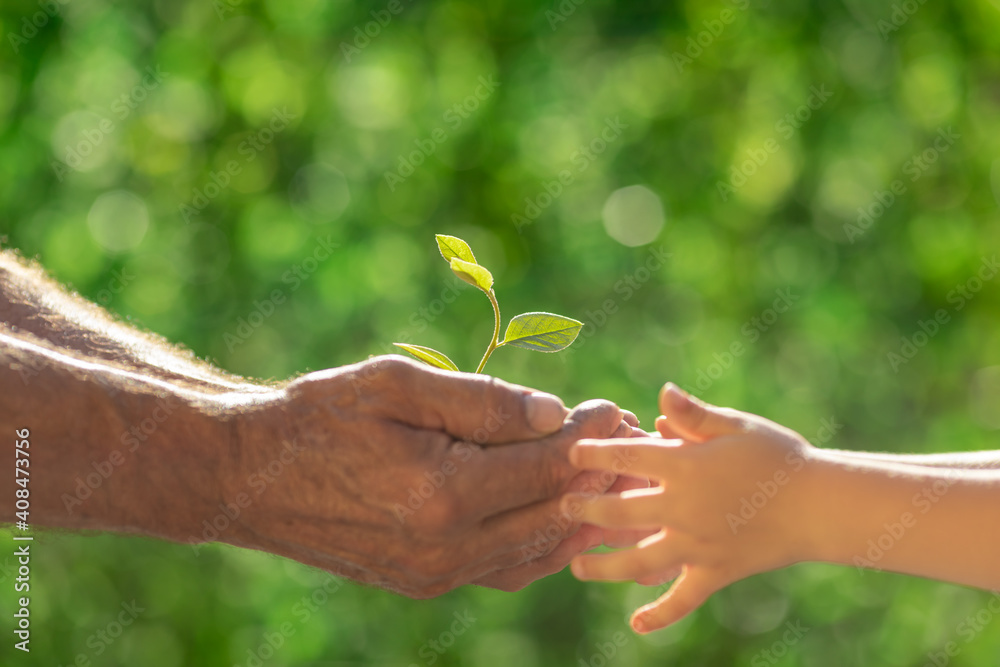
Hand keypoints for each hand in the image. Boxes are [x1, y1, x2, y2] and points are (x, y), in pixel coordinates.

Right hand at [220, 355, 632, 597]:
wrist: (252, 477)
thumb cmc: (321, 416)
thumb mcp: (397, 386)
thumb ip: (482, 401)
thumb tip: (555, 415)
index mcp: (442, 493)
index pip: (545, 466)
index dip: (589, 437)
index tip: (615, 408)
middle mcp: (444, 547)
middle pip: (551, 512)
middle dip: (596, 474)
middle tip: (628, 439)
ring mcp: (433, 574)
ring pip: (534, 550)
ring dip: (577, 512)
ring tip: (609, 475)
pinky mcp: (422, 582)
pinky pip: (502, 568)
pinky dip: (540, 543)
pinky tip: (559, 516)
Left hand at [562, 384, 817, 631]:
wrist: (820, 504)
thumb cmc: (778, 457)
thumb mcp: (736, 426)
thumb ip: (693, 415)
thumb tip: (660, 394)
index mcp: (685, 467)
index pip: (627, 457)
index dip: (595, 454)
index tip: (571, 454)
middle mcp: (682, 508)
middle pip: (619, 512)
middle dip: (586, 510)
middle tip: (563, 508)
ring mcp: (696, 546)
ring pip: (638, 562)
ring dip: (603, 566)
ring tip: (576, 566)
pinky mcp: (714, 572)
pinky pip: (682, 599)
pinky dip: (659, 614)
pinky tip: (636, 623)